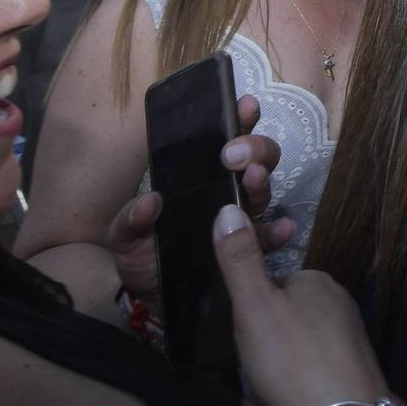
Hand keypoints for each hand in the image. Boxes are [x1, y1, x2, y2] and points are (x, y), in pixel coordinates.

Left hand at [104, 94, 294, 309]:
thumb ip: (130, 219)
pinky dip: (278, 232)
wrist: (150, 301)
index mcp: (199, 177)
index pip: (226, 139)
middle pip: (256, 159)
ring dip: (262, 182)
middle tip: (232, 155)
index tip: (245, 104)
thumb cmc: (142, 256)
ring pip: (263, 192)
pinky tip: (281, 228)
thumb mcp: (125, 235)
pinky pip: (269, 239)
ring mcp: (241, 222)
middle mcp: (226, 192)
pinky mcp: (249, 254)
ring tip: (252, 178)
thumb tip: (152, 202)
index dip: (240, 118)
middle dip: (253, 148)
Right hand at [212, 203, 386, 405]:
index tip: (241, 337)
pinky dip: (293, 394)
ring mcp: (351, 343)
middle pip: (283, 324)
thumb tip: (227, 208)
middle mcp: (340, 306)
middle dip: (261, 351)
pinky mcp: (356, 378)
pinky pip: (311, 380)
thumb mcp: (254, 305)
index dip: (251, 313)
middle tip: (251, 375)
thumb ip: (239, 259)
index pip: (273, 287)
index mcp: (317, 282)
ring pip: (294, 356)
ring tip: (264, 399)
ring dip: (272, 378)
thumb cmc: (292, 357)